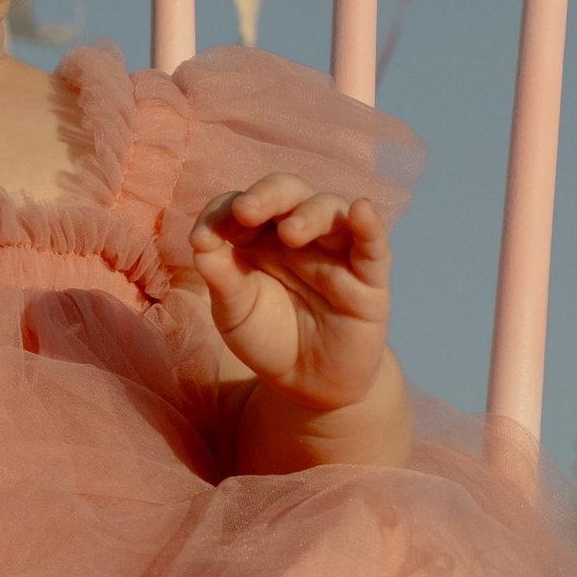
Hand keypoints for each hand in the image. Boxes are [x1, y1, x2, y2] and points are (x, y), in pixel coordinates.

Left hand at [189, 169, 391, 420]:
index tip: (203, 240)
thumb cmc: (269, 337)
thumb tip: (201, 242)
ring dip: (310, 214)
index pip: (242, 205)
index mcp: (260, 234)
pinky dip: (371, 226)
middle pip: (288, 192)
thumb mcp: (235, 312)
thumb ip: (221, 278)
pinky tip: (362, 210)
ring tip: (291, 233)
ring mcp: (335, 251)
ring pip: (330, 211)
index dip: (222, 213)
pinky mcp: (369, 278)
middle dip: (267, 195)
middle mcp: (299, 232)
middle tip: (246, 210)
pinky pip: (374, 246)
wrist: (309, 384)